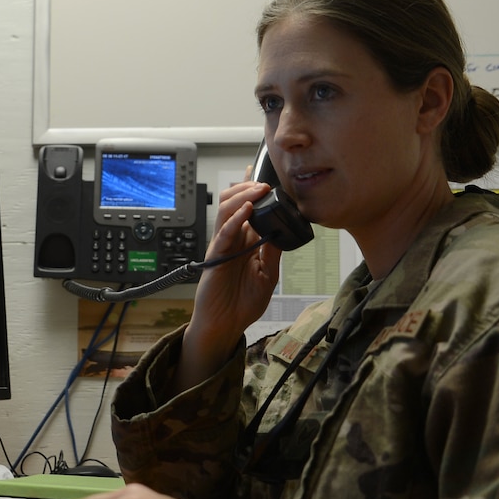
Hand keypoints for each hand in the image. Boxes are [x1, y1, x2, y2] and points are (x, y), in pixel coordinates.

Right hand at [173, 178, 283, 392]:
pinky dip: (234, 220)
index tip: (261, 172)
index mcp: (244, 242)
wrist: (225, 325)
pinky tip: (246, 211)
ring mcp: (222, 247)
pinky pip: (223, 233)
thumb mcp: (268, 274)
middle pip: (234, 204)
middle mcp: (232, 240)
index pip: (248, 209)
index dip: (251, 190)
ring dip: (242, 197)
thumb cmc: (242, 303)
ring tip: (257, 190)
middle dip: (248, 188)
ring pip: (226, 212)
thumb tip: (282, 229)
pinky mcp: (216, 257)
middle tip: (264, 182)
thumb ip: (272, 250)